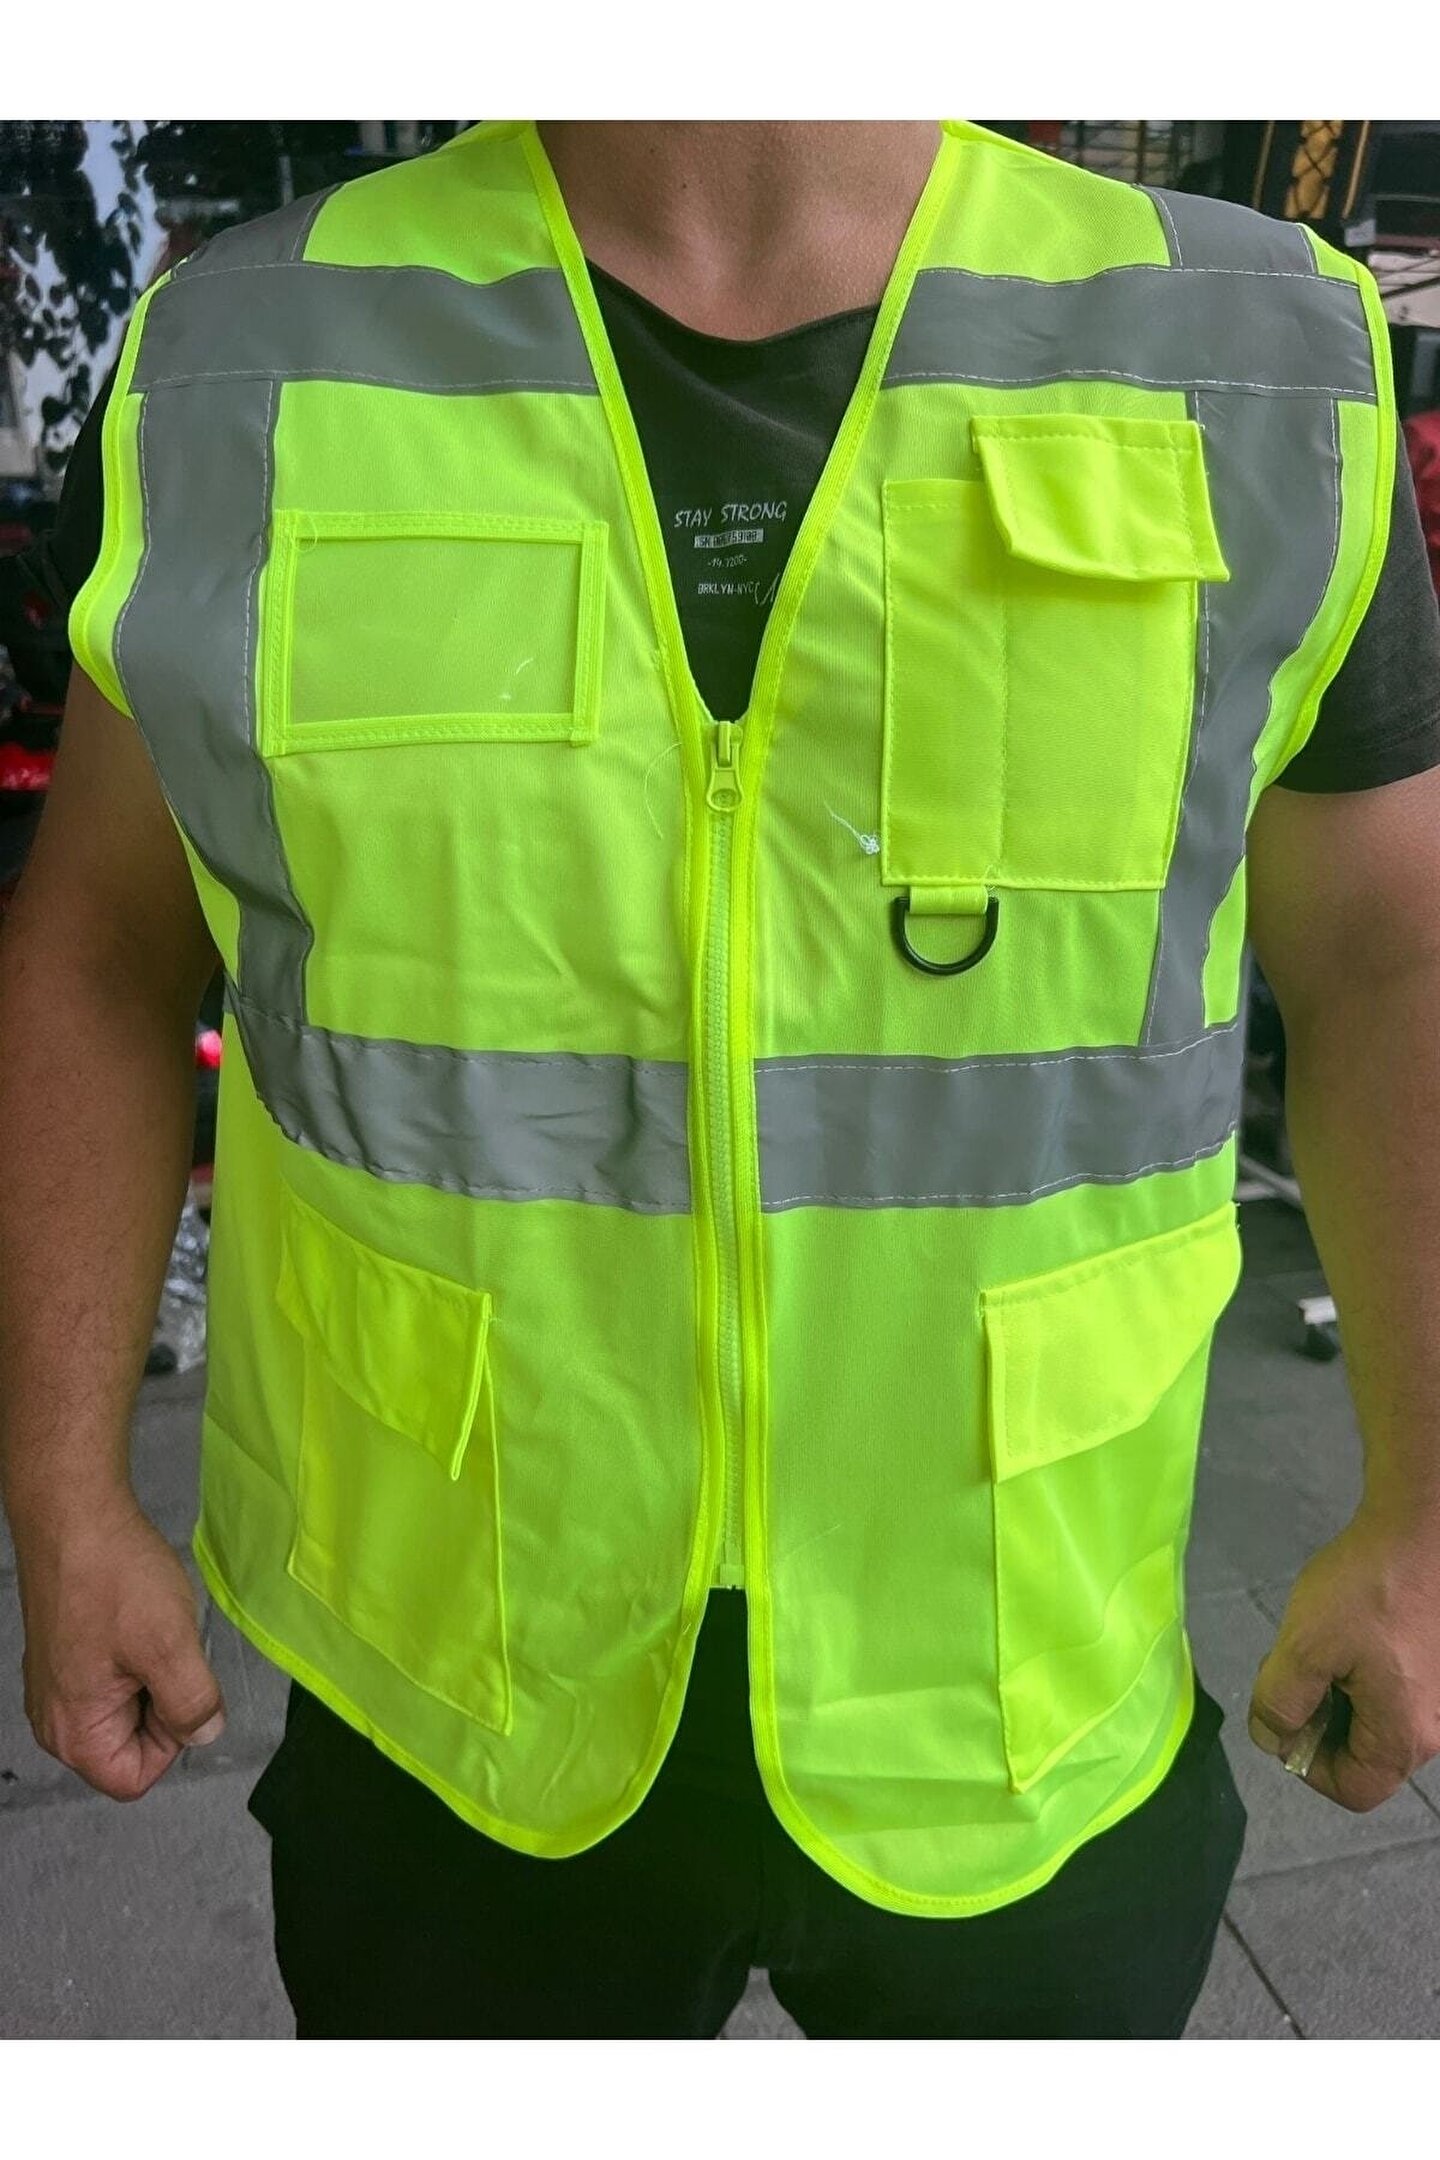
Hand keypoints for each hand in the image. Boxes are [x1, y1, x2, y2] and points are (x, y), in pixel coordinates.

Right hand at [16, 1492, 224, 1799]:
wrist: (74, 1514)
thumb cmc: (113, 1576)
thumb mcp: (171, 1646)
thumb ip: (193, 1705)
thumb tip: (205, 1734)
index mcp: (73, 1731)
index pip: (135, 1778)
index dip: (172, 1740)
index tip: (179, 1688)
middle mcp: (55, 1719)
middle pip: (130, 1745)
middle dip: (163, 1703)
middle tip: (164, 1648)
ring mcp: (57, 1687)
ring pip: (127, 1708)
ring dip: (153, 1674)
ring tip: (149, 1629)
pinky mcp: (65, 1657)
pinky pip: (115, 1678)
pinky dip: (136, 1654)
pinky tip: (136, 1617)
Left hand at [1248, 1506, 1439, 1810]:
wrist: (1423, 1527)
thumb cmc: (1367, 1589)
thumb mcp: (1304, 1647)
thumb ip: (1279, 1703)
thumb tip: (1273, 1738)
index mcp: (1406, 1737)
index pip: (1353, 1791)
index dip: (1308, 1766)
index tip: (1283, 1718)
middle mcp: (1433, 1729)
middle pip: (1365, 1757)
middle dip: (1318, 1721)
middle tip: (1295, 1668)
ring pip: (1374, 1721)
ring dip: (1336, 1694)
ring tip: (1320, 1643)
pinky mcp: (1438, 1666)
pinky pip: (1391, 1692)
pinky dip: (1359, 1674)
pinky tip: (1346, 1631)